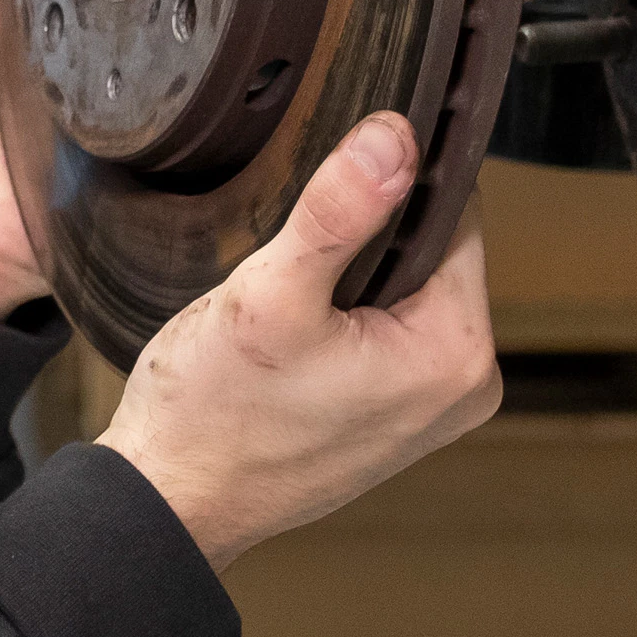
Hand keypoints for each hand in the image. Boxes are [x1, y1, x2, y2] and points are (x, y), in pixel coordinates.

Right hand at [94, 115, 497, 570]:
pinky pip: (385, 327)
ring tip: (288, 295)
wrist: (172, 500)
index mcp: (458, 354)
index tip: (333, 184)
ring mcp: (431, 406)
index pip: (455, 216)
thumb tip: (395, 136)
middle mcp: (464, 385)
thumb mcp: (270, 297)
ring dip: (351, 273)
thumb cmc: (214, 416)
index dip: (391, 186)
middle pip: (431, 250)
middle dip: (367, 235)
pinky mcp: (395, 415)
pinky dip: (342, 311)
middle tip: (293, 257)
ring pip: (403, 285)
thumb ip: (338, 213)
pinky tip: (294, 330)